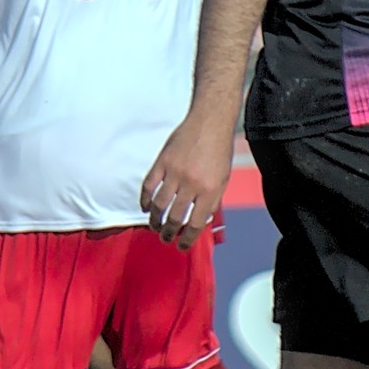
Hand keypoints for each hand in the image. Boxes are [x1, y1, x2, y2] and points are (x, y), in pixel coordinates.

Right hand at [140, 112, 234, 250]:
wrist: (210, 122)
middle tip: (165, 238)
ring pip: (159, 205)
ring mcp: (175, 172)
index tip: (181, 246)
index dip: (187, 239)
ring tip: (154, 226)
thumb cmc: (219, 151)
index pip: (196, 224)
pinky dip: (144, 200)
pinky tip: (145, 207)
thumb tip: (200, 222)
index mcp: (210, 190)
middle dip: (168, 233)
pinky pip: (148, 186)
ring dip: (154, 220)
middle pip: (175, 218)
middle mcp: (192, 184)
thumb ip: (212, 200)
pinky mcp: (162, 161)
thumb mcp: (223, 179)